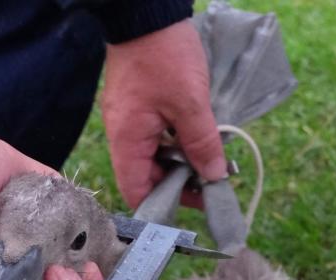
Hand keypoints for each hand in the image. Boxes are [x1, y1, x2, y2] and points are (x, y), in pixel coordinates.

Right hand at [102, 19, 225, 209]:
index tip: (195, 202)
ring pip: (153, 155)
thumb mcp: (191, 103)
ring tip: (209, 156)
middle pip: (146, 176)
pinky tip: (196, 135)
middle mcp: (122, 136)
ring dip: (180, 159)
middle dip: (179, 180)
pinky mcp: (135, 106)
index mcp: (127, 141)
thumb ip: (202, 143)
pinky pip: (154, 135)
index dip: (163, 205)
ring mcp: (127, 120)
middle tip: (211, 178)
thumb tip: (213, 176)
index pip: (136, 192)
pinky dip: (175, 140)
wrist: (146, 12)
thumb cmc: (164, 56)